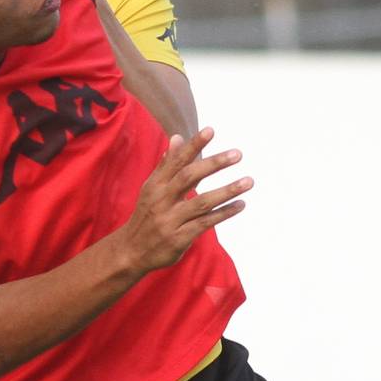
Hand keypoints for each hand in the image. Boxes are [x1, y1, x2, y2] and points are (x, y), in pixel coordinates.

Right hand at [116, 129, 249, 275]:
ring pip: (202, 202)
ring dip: (227, 191)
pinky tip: (240, 205)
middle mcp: (161, 200)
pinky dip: (224, 213)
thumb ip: (166, 164)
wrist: (132, 250)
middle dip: (214, 164)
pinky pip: (205, 223)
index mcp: (155, 185)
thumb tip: (177, 137)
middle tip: (237, 154)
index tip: (211, 130)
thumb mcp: (151, 188)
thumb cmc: (147, 214)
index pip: (176, 160)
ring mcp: (170, 220)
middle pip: (189, 177)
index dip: (193, 145)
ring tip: (248, 181)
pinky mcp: (179, 238)